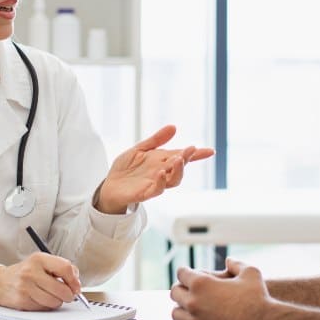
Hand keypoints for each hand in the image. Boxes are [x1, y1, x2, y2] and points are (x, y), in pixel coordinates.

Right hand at [0, 253, 80, 309]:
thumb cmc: (25, 272)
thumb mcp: (42, 262)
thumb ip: (61, 268)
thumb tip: (76, 283)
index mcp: (39, 258)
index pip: (66, 268)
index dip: (74, 280)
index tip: (76, 287)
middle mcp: (31, 271)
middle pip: (62, 289)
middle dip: (68, 295)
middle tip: (67, 294)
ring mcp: (25, 287)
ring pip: (55, 302)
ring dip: (56, 301)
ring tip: (50, 295)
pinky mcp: (22, 301)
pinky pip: (44, 308)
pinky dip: (46, 306)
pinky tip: (39, 299)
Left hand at [95, 125, 213, 213]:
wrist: (109, 186)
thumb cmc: (126, 169)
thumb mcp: (140, 149)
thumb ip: (156, 140)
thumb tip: (174, 127)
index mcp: (162, 161)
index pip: (183, 156)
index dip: (197, 154)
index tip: (210, 151)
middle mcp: (162, 172)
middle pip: (180, 167)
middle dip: (187, 158)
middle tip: (191, 150)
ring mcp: (155, 183)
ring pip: (173, 180)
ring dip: (178, 170)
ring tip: (178, 159)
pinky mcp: (145, 193)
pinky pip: (156, 190)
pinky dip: (160, 182)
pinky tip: (160, 173)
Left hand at [170, 258, 273, 319]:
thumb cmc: (258, 298)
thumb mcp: (250, 272)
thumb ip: (236, 264)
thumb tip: (229, 261)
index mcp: (201, 284)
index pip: (181, 274)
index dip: (185, 271)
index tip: (188, 273)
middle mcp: (194, 302)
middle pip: (175, 292)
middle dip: (181, 288)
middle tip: (187, 288)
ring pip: (176, 313)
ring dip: (181, 307)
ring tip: (188, 304)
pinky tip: (193, 319)